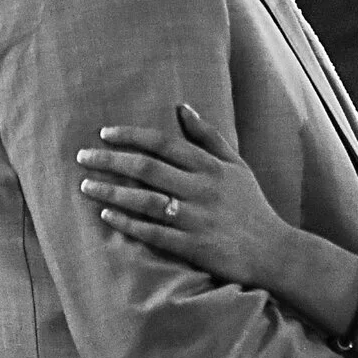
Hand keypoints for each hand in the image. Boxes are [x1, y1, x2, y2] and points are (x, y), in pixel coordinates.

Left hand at [76, 103, 285, 286]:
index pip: (163, 143)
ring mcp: (197, 218)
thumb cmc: (251, 205)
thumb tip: (182, 107)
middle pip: (147, 168)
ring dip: (112, 191)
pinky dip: (129, 223)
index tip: (104, 134)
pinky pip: (154, 233)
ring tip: (86, 186)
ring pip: (146, 200)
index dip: (130, 136)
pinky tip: (107, 215)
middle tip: (83, 158)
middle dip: (110, 160)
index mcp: (211, 166)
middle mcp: (202, 189)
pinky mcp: (194, 246)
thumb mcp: (236, 165)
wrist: (274, 250)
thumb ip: (208, 136)